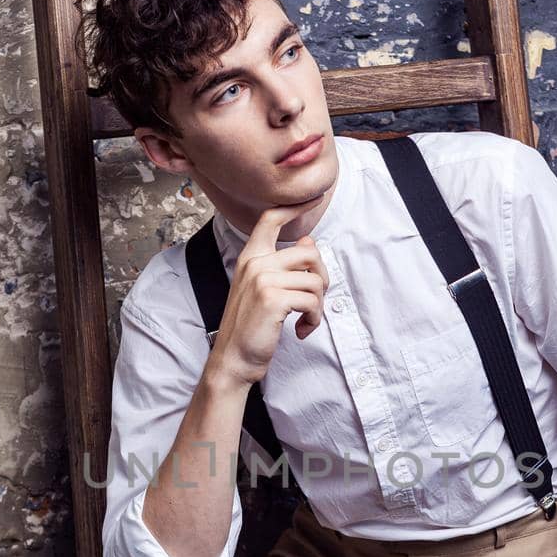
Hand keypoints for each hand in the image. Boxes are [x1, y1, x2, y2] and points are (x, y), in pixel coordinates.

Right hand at [210, 207, 328, 385]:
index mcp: (250, 258)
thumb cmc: (249, 328)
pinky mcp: (273, 299)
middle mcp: (255, 263)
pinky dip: (314, 319)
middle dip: (323, 277)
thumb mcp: (263, 291)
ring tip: (306, 320)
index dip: (294, 206)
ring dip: (318, 306)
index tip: (314, 196)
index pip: (270, 219)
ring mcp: (262, 279)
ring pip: (315, 280)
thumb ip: (282, 266)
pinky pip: (312, 301)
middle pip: (309, 252)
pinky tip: (301, 330)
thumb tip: (308, 240)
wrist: (233, 359)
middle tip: (316, 300)